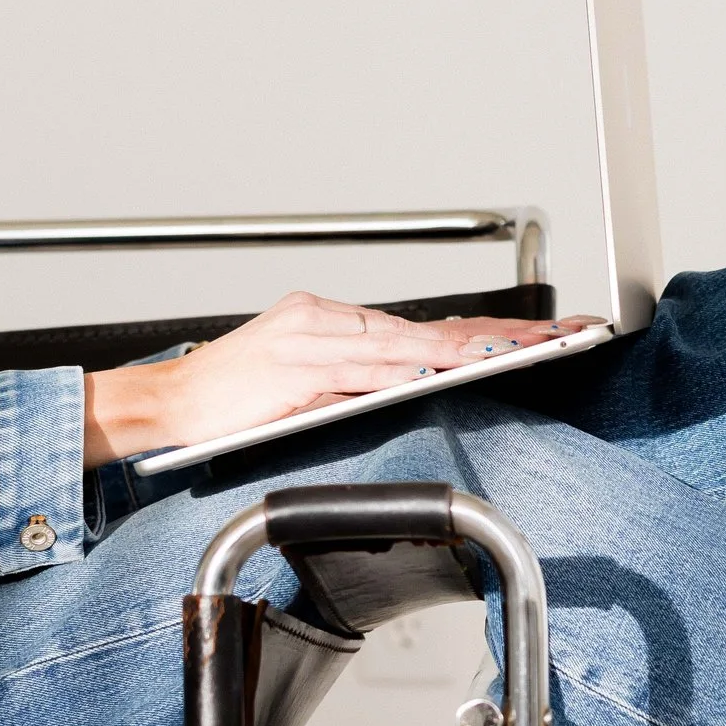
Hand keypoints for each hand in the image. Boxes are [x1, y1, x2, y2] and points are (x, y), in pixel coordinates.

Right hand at [82, 296, 586, 467]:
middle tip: (557, 337)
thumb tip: (419, 392)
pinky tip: (443, 370)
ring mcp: (313, 335)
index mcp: (332, 322)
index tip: (538, 336)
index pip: (425, 327)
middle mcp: (327, 318)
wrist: (169, 407)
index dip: (484, 331)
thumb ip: (358, 383)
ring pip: (405, 341)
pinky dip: (405, 366)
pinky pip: (364, 365)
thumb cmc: (232, 405)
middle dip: (496, 333)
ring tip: (519, 352)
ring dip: (464, 348)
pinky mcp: (297, 360)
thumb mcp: (304, 387)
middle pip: (428, 327)